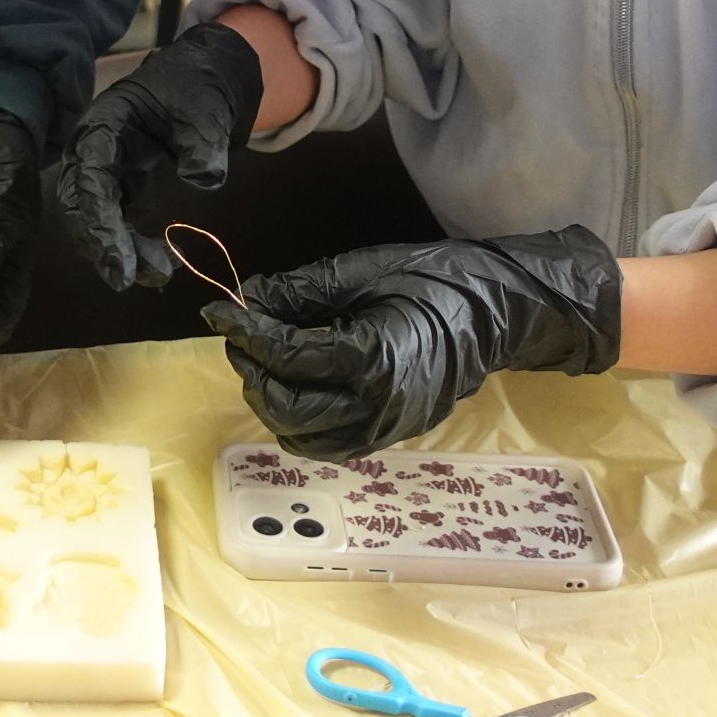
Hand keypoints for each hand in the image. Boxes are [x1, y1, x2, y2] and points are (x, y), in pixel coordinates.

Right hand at [54, 22, 265, 289]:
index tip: (119, 258)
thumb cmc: (197, 87)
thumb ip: (204, 141)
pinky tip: (159, 265)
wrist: (207, 77)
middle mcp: (95, 149)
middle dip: (100, 243)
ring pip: (96, 217)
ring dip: (118, 250)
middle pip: (82, 202)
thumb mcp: (205, 108)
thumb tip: (205, 178)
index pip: (91, 175)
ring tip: (158, 275)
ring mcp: (108, 168)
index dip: (100, 219)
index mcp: (105, 123)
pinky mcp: (124, 185)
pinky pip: (119, 220)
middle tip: (126, 279)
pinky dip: (133, 245)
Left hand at [202, 229, 621, 460]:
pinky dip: (298, 425)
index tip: (218, 311)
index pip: (288, 355)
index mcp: (372, 358)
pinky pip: (326, 446)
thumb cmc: (436, 281)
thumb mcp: (365, 271)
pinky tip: (297, 389)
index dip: (245, 332)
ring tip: (267, 362)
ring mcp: (384, 430)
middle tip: (242, 335)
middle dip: (252, 369)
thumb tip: (250, 297)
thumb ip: (303, 290)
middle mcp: (376, 406)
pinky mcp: (388, 439)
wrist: (497, 314)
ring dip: (270, 401)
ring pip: (299, 437)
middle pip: (285, 406)